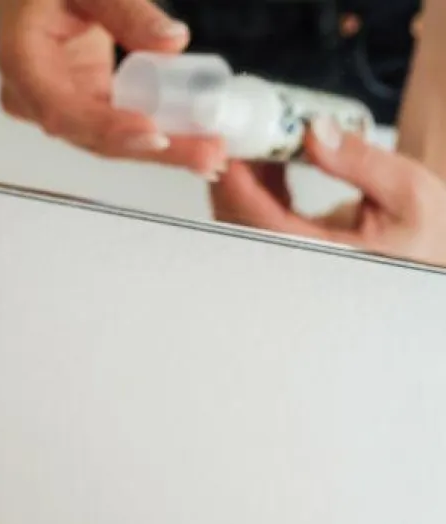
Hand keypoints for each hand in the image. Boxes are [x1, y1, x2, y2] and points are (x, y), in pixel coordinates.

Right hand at [0, 0, 225, 173]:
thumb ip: (126, 9)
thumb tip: (173, 42)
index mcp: (22, 62)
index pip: (63, 111)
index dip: (110, 129)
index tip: (155, 135)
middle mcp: (36, 96)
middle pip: (97, 138)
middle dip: (157, 150)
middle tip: (208, 156)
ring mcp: (60, 104)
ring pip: (114, 140)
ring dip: (166, 149)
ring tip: (213, 154)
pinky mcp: (83, 102)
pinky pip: (122, 125)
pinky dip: (161, 133)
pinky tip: (198, 142)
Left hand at [210, 122, 445, 267]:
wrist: (437, 254)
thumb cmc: (426, 234)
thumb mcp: (406, 191)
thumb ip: (358, 161)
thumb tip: (314, 130)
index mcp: (321, 258)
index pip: (260, 224)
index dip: (236, 185)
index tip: (229, 148)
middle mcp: (300, 262)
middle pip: (241, 224)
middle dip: (232, 176)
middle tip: (236, 131)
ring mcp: (296, 254)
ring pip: (248, 220)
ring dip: (246, 177)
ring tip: (259, 134)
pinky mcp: (300, 244)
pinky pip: (264, 215)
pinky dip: (262, 183)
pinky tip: (274, 154)